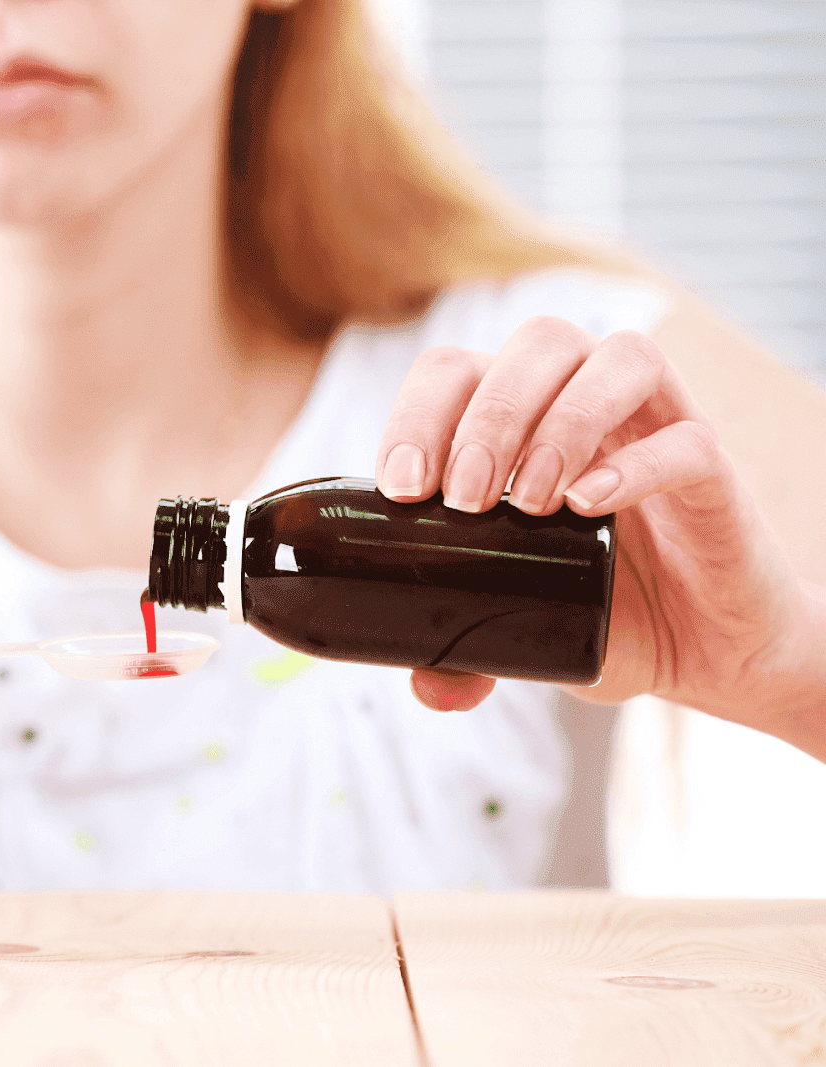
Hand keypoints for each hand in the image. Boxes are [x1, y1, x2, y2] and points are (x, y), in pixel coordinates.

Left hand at [373, 316, 817, 744]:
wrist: (708, 652)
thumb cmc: (605, 610)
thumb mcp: (519, 629)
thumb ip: (467, 653)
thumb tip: (429, 686)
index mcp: (522, 417)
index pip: (459, 370)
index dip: (421, 412)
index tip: (404, 487)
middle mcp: (587, 400)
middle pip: (538, 343)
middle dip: (488, 414)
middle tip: (464, 499)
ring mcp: (656, 426)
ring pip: (617, 358)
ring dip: (559, 422)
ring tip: (530, 504)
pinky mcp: (714, 471)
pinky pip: (685, 440)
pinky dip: (633, 466)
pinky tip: (589, 506)